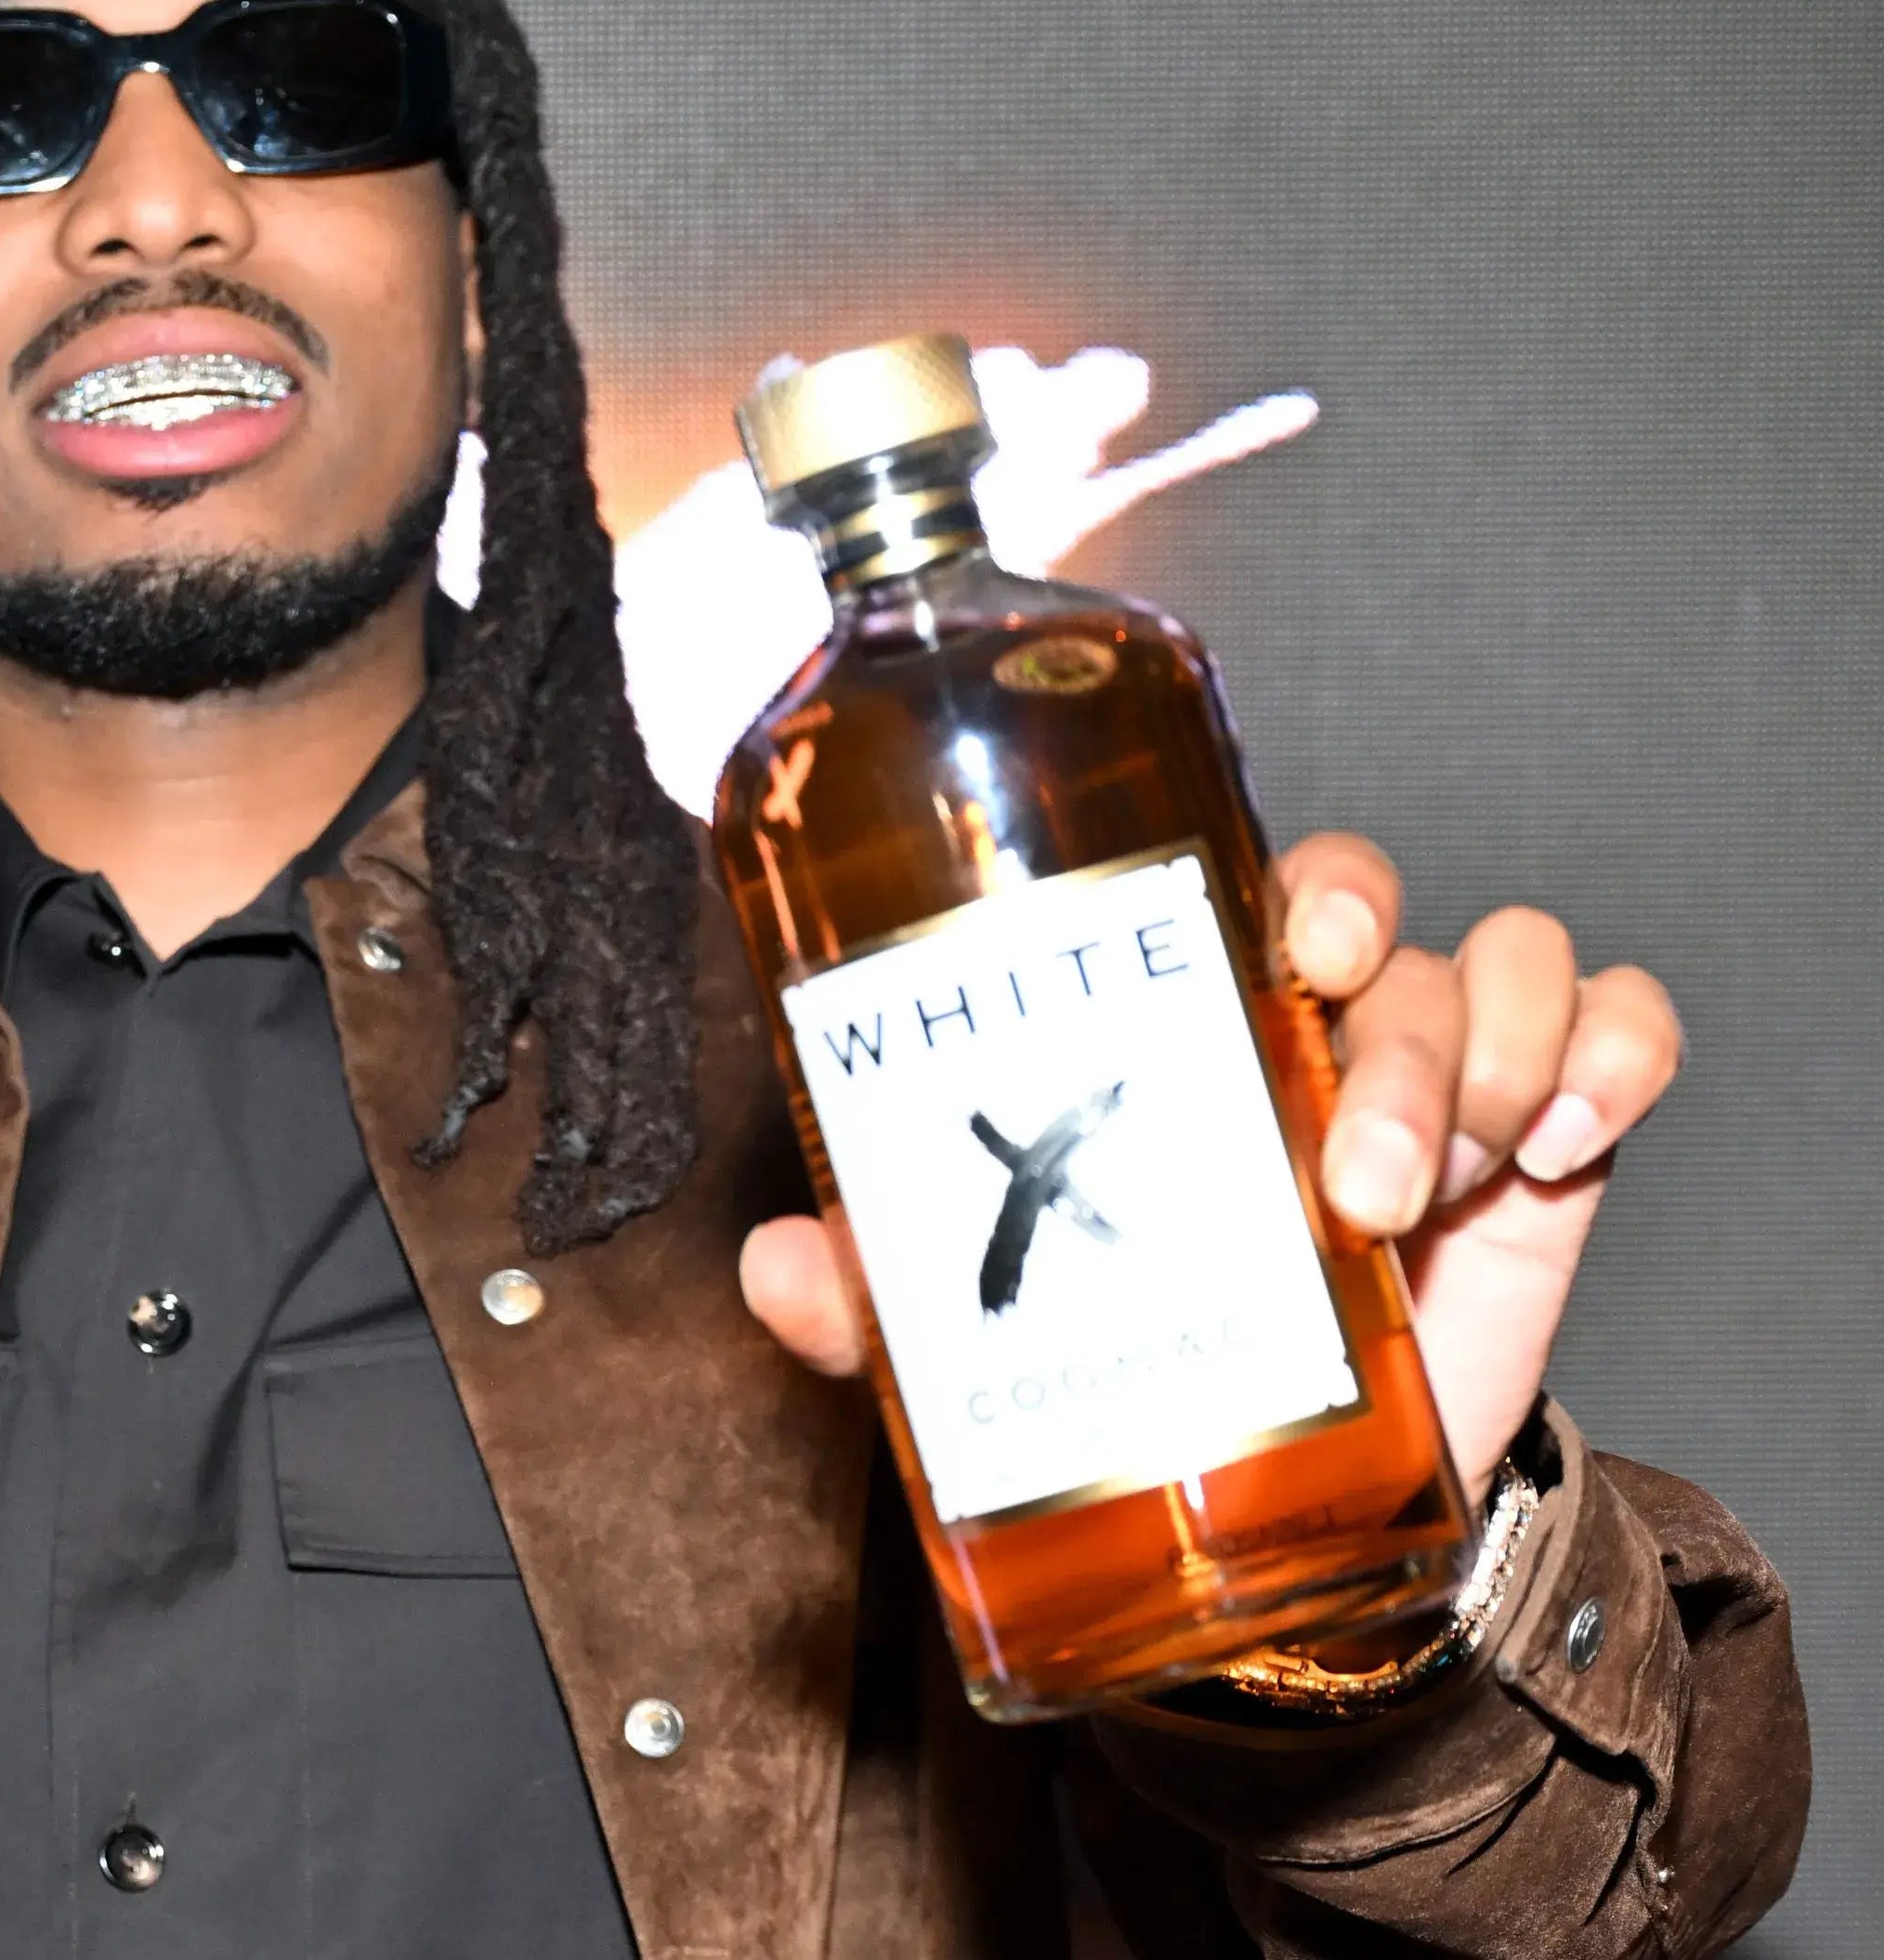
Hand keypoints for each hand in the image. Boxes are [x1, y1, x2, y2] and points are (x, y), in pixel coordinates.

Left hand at [738, 834, 1682, 1494]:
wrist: (1282, 1510)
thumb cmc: (1136, 1347)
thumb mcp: (1001, 1327)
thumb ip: (886, 1296)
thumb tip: (775, 1268)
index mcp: (1184, 1018)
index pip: (1241, 880)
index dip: (1294, 877)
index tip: (1300, 939)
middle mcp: (1309, 1016)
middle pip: (1375, 916)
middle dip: (1384, 1001)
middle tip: (1354, 1165)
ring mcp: (1433, 1067)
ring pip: (1494, 967)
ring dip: (1477, 1065)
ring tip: (1419, 1201)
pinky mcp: (1547, 1139)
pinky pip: (1613, 1027)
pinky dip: (1610, 1054)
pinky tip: (1563, 1138)